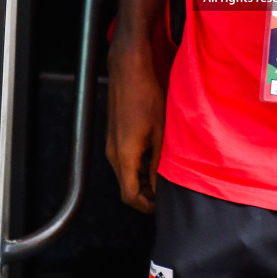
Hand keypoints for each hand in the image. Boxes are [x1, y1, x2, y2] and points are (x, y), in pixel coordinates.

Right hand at [104, 26, 166, 211]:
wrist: (128, 71)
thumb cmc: (146, 96)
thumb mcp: (161, 131)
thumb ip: (159, 161)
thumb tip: (160, 184)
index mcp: (124, 156)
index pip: (129, 195)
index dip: (146, 206)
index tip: (161, 206)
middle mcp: (113, 153)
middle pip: (126, 187)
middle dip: (145, 196)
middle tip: (165, 195)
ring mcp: (111, 144)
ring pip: (125, 174)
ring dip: (142, 181)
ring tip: (163, 179)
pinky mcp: (114, 136)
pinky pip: (124, 161)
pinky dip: (137, 167)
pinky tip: (154, 160)